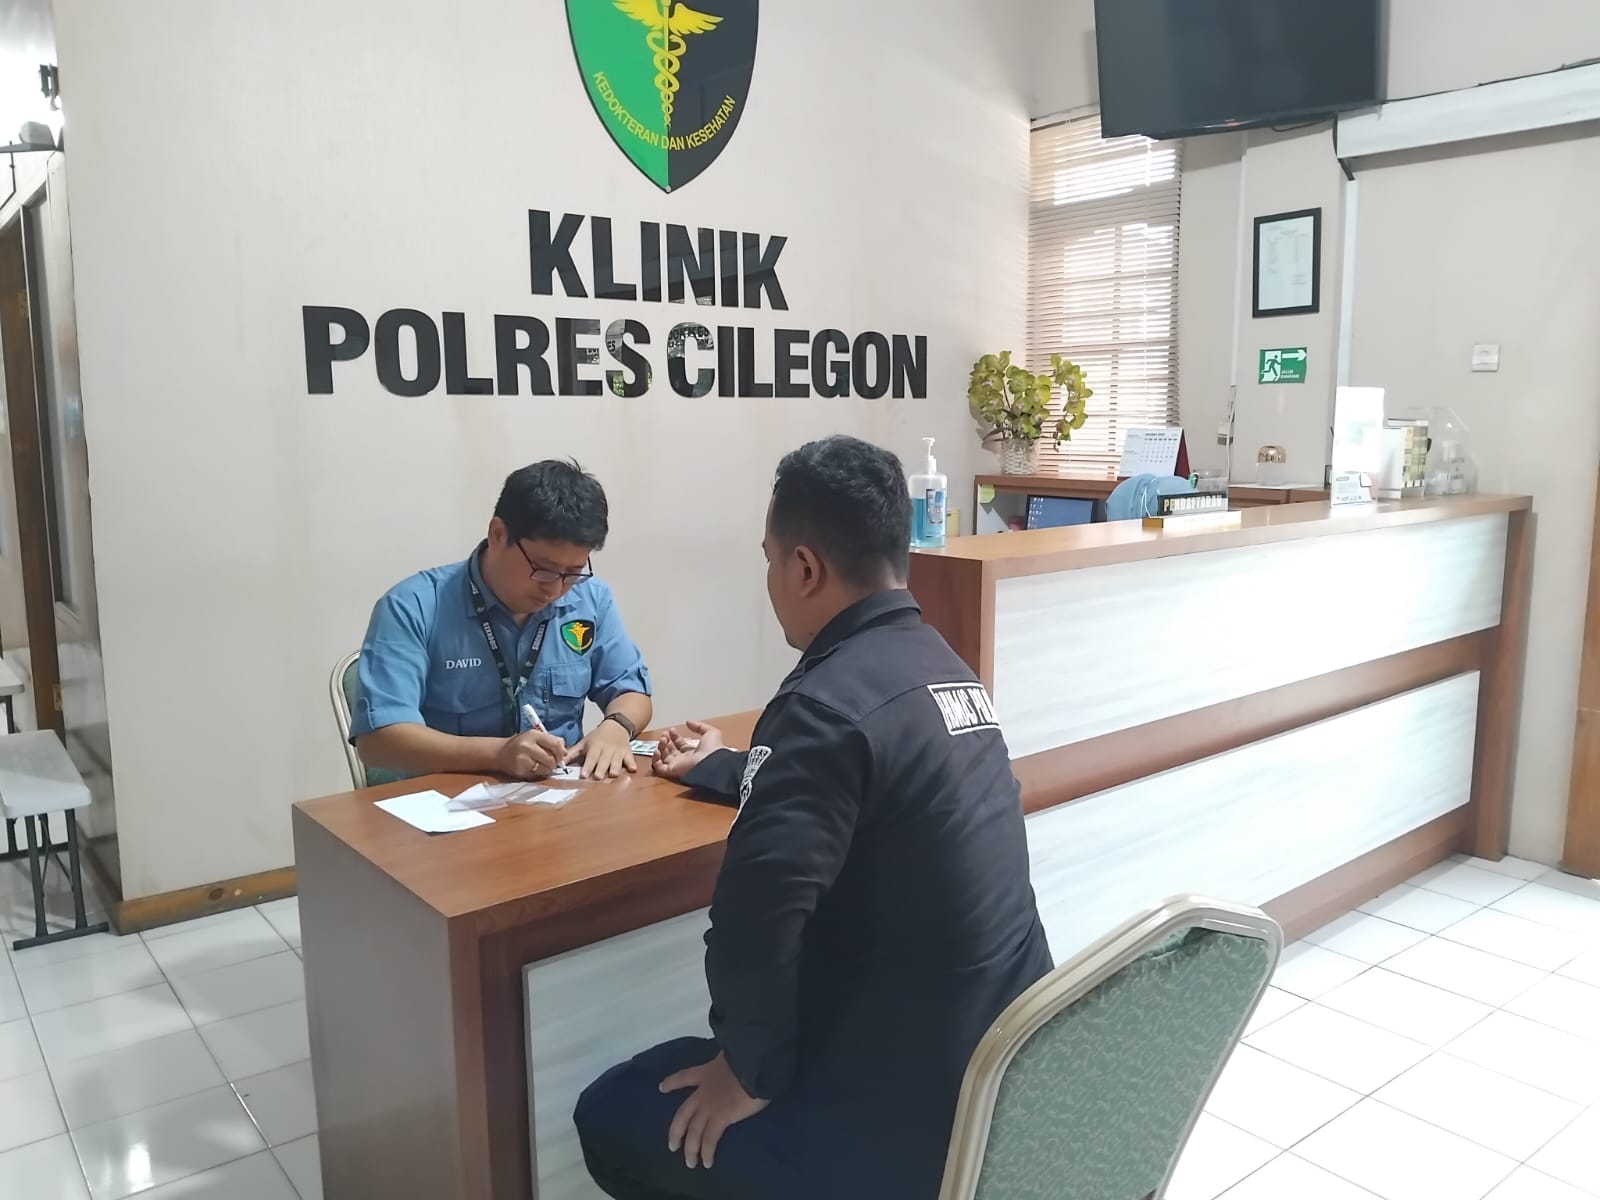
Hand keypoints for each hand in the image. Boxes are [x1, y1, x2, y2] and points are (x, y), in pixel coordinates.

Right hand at [495, 729, 565, 779]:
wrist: (500, 753)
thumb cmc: (521, 744)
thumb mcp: (535, 737)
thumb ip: (551, 741)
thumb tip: (565, 753)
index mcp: (533, 735)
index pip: (555, 744)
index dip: (561, 752)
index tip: (560, 756)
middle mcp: (527, 746)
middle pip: (551, 759)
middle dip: (554, 763)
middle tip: (551, 763)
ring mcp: (522, 759)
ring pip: (546, 769)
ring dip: (547, 769)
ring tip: (541, 765)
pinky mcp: (520, 770)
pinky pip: (537, 775)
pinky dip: (538, 774)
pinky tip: (532, 769)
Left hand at [564, 718, 637, 778]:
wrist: (616, 726)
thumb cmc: (597, 737)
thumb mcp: (584, 742)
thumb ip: (573, 753)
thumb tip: (560, 761)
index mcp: (595, 747)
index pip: (591, 758)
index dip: (587, 766)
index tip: (584, 775)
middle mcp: (607, 750)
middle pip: (604, 761)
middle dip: (601, 769)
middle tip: (598, 777)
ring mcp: (618, 752)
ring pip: (617, 761)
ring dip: (615, 768)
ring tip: (613, 775)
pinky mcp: (628, 753)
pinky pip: (630, 758)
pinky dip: (631, 763)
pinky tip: (633, 769)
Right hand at [652, 720, 724, 780]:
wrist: (712, 762)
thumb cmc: (713, 749)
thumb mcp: (710, 732)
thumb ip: (699, 726)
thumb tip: (688, 722)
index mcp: (692, 752)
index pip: (679, 744)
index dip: (674, 737)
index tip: (671, 729)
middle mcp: (684, 759)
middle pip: (670, 751)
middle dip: (665, 741)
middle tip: (664, 734)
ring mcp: (677, 766)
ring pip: (663, 757)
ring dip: (660, 747)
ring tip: (662, 739)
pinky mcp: (671, 771)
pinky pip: (658, 767)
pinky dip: (655, 759)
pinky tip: (658, 750)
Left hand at [661, 1052, 767, 1168]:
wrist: (754, 1062)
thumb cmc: (747, 1055)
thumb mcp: (732, 1053)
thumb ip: (729, 1059)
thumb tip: (735, 1054)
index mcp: (706, 1072)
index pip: (685, 1077)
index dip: (672, 1082)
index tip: (661, 1087)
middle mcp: (703, 1091)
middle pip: (683, 1114)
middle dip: (676, 1131)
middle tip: (672, 1145)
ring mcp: (710, 1106)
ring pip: (694, 1131)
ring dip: (690, 1149)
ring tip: (690, 1163)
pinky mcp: (721, 1118)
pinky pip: (710, 1139)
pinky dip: (707, 1152)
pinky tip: (707, 1162)